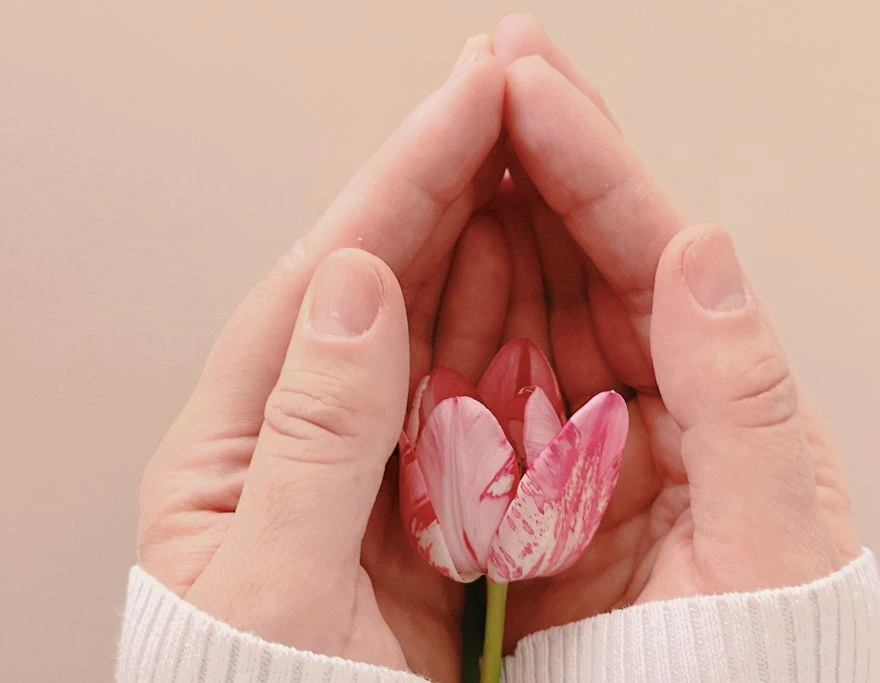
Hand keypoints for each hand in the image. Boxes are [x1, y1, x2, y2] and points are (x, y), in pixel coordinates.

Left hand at [136, 37, 505, 681]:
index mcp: (232, 447)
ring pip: (431, 323)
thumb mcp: (277, 588)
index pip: (325, 280)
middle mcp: (296, 435)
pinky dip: (509, 327)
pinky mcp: (421, 499)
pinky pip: (471, 392)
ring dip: (484, 235)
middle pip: (378, 280)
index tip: (476, 97)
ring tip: (531, 153)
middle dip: (447, 179)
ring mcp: (364, 461)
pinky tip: (536, 269)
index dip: (404, 182)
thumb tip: (355, 283)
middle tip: (514, 91)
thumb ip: (314, 438)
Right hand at [486, 14, 861, 645]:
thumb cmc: (752, 655)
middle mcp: (653, 388)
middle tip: (489, 63)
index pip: (650, 251)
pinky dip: (453, 306)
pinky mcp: (530, 467)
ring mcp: (583, 421)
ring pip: (527, 294)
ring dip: (490, 209)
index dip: (589, 162)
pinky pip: (483, 369)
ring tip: (454, 129)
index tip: (527, 83)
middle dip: (536, 151)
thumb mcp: (772, 531)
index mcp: (721, 389)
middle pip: (585, 250)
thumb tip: (702, 248)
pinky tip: (430, 247)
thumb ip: (743, 395)